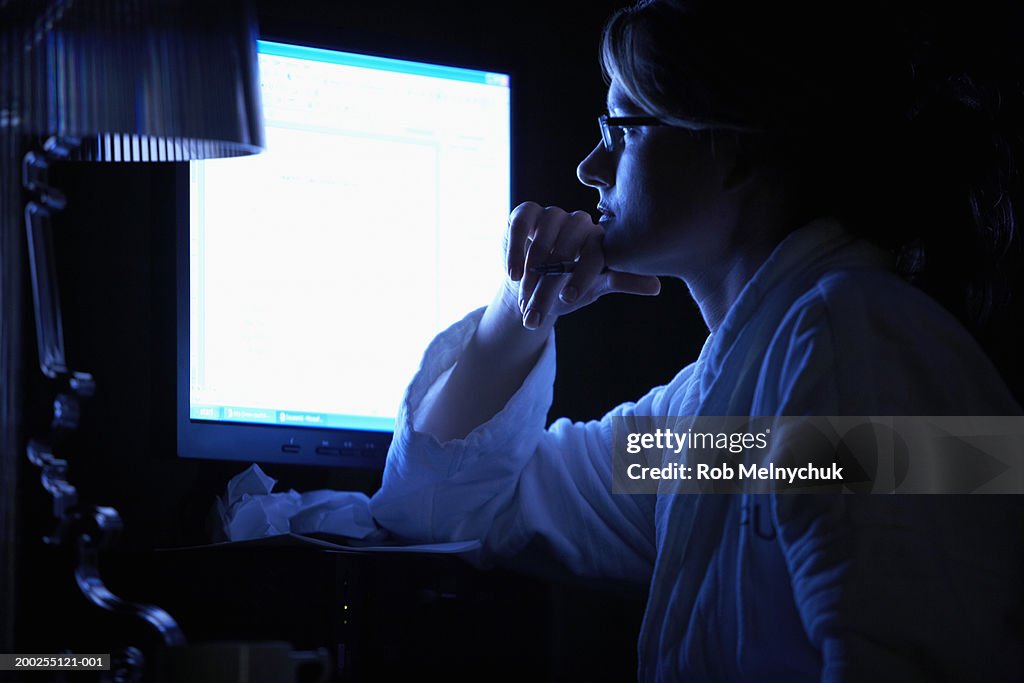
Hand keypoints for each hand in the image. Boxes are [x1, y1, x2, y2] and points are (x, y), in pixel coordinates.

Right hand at [504, 201, 661, 328]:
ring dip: (533, 267)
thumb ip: (622, 281)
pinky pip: (521, 223)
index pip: (596, 252)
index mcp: (599, 238)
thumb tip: (657, 286)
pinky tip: (512, 274)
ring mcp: (552, 215)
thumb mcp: (595, 286)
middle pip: (568, 245)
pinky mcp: (526, 213)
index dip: (583, 275)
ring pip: (545, 234)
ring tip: (524, 295)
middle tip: (539, 306)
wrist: (534, 286)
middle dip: (551, 281)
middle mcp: (578, 222)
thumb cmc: (568, 285)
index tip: (570, 298)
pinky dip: (515, 248)